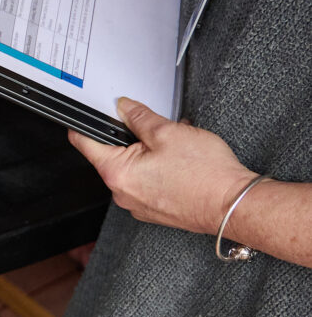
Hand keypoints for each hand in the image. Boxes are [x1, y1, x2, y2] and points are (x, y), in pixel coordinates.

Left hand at [69, 98, 253, 233]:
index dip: (83, 123)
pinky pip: (146, 182)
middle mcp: (121, 193)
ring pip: (132, 168)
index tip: (85, 114)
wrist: (233, 205)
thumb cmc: (205, 174)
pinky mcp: (153, 209)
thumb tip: (122, 106)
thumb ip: (138, 116)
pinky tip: (179, 163)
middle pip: (111, 154)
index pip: (83, 143)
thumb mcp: (167, 132)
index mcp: (116, 173)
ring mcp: (137, 204)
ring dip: (148, 153)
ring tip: (175, 148)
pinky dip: (157, 169)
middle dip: (130, 138)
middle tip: (155, 129)